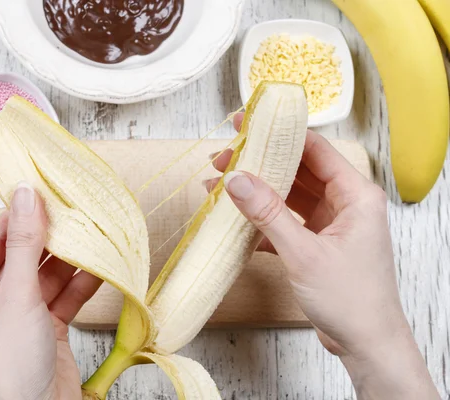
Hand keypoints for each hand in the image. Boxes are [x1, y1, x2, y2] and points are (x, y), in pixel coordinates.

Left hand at [0, 183, 102, 399]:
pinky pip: (62, 297)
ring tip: (94, 235)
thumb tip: (26, 195)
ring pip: (46, 276)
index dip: (20, 215)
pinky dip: (81, 284)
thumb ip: (24, 244)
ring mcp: (17, 315)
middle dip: (50, 238)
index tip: (46, 191)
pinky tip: (100, 267)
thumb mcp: (15, 297)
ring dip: (70, 260)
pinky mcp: (44, 328)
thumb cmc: (8, 369)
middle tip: (76, 211)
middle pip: (22, 256)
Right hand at [208, 114, 438, 398]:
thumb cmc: (351, 299)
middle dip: (261, 163)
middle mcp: (345, 203)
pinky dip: (262, 219)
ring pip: (289, 196)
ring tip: (221, 182)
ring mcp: (331, 223)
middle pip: (298, 170)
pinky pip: (286, 220)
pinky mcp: (317, 243)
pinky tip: (235, 217)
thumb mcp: (303, 252)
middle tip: (226, 154)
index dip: (280, 133)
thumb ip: (268, 213)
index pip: (315, 150)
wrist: (365, 343)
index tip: (249, 122)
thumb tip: (237, 179)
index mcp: (355, 195)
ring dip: (257, 191)